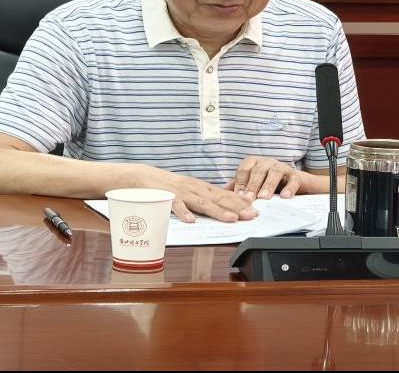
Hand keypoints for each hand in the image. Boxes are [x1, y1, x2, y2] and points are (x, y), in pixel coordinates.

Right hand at [141, 167, 257, 223]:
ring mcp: (181, 193)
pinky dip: (183, 212)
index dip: (241, 202)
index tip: (256, 210)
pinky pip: (175, 206)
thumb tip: (225, 204)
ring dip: (217, 211)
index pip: (225, 195)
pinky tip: (191, 221)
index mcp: (201, 187)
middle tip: (251, 215)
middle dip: (236, 207)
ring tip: (231, 219)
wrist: (141, 177)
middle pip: (218, 198)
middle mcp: (194, 188)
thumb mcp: (190, 190)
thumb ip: (205, 197)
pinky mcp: (165, 197)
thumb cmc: (168, 186)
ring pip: (202, 202)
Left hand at [226, 157, 308, 200]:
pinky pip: (293, 180)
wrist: (293, 183)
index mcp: (254, 163)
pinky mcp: (295, 176)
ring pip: (275, 173)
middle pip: (258, 171)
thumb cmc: (266, 184)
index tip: (237, 196)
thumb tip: (220, 192)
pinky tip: (285, 197)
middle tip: (248, 199)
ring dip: (268, 185)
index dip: (240, 182)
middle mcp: (267, 162)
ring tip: (264, 198)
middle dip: (252, 185)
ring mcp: (282, 167)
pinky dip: (289, 188)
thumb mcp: (251, 184)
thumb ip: (237, 186)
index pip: (244, 170)